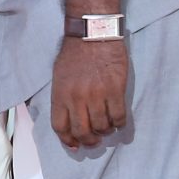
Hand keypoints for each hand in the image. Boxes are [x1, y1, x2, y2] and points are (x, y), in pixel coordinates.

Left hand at [49, 36, 131, 150]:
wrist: (93, 32)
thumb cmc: (75, 53)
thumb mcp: (59, 76)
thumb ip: (62, 97)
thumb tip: (67, 118)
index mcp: (60, 95)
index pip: (60, 127)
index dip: (68, 140)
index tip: (75, 145)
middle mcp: (76, 98)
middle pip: (82, 132)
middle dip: (89, 141)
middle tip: (95, 140)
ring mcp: (96, 95)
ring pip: (101, 126)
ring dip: (105, 131)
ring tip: (107, 127)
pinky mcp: (115, 90)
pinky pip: (118, 117)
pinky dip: (119, 124)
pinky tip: (119, 121)